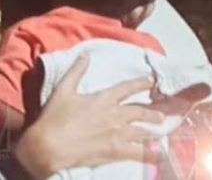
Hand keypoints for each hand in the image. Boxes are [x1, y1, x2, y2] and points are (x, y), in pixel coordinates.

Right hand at [14, 54, 164, 178]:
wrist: (50, 144)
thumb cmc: (54, 117)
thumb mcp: (63, 89)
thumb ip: (76, 71)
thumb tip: (85, 55)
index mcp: (103, 99)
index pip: (126, 88)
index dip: (140, 83)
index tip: (150, 81)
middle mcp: (114, 115)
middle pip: (140, 111)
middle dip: (152, 113)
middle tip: (161, 115)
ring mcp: (117, 134)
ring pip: (143, 131)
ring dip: (154, 131)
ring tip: (161, 132)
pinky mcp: (116, 151)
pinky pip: (139, 153)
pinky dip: (150, 154)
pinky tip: (157, 155)